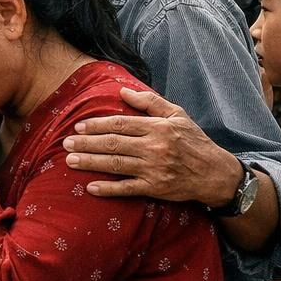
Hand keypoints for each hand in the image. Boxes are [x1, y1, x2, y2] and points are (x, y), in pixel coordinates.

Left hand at [64, 85, 239, 206]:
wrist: (215, 173)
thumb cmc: (194, 141)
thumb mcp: (177, 115)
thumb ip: (150, 102)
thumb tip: (122, 91)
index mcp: (158, 128)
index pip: (121, 124)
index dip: (97, 125)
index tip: (79, 127)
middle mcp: (154, 148)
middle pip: (114, 144)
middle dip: (87, 143)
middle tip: (65, 143)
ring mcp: (154, 169)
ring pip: (116, 165)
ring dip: (91, 163)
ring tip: (70, 161)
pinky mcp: (155, 188)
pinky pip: (128, 189)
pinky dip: (109, 189)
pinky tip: (91, 187)